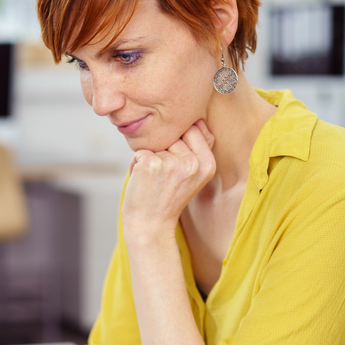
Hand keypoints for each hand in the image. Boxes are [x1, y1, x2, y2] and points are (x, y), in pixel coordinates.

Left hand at [122, 119, 215, 242]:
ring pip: (154, 143)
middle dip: (162, 151)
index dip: (178, 144)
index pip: (192, 129)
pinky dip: (135, 165)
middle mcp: (193, 163)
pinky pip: (139, 151)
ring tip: (153, 181)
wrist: (150, 226)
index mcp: (208, 163)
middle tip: (163, 178)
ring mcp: (172, 164)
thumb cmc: (167, 197)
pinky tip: (143, 182)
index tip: (175, 168)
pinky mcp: (151, 164)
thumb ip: (196, 147)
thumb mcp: (192, 173)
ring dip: (148, 158)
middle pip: (172, 135)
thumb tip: (196, 118)